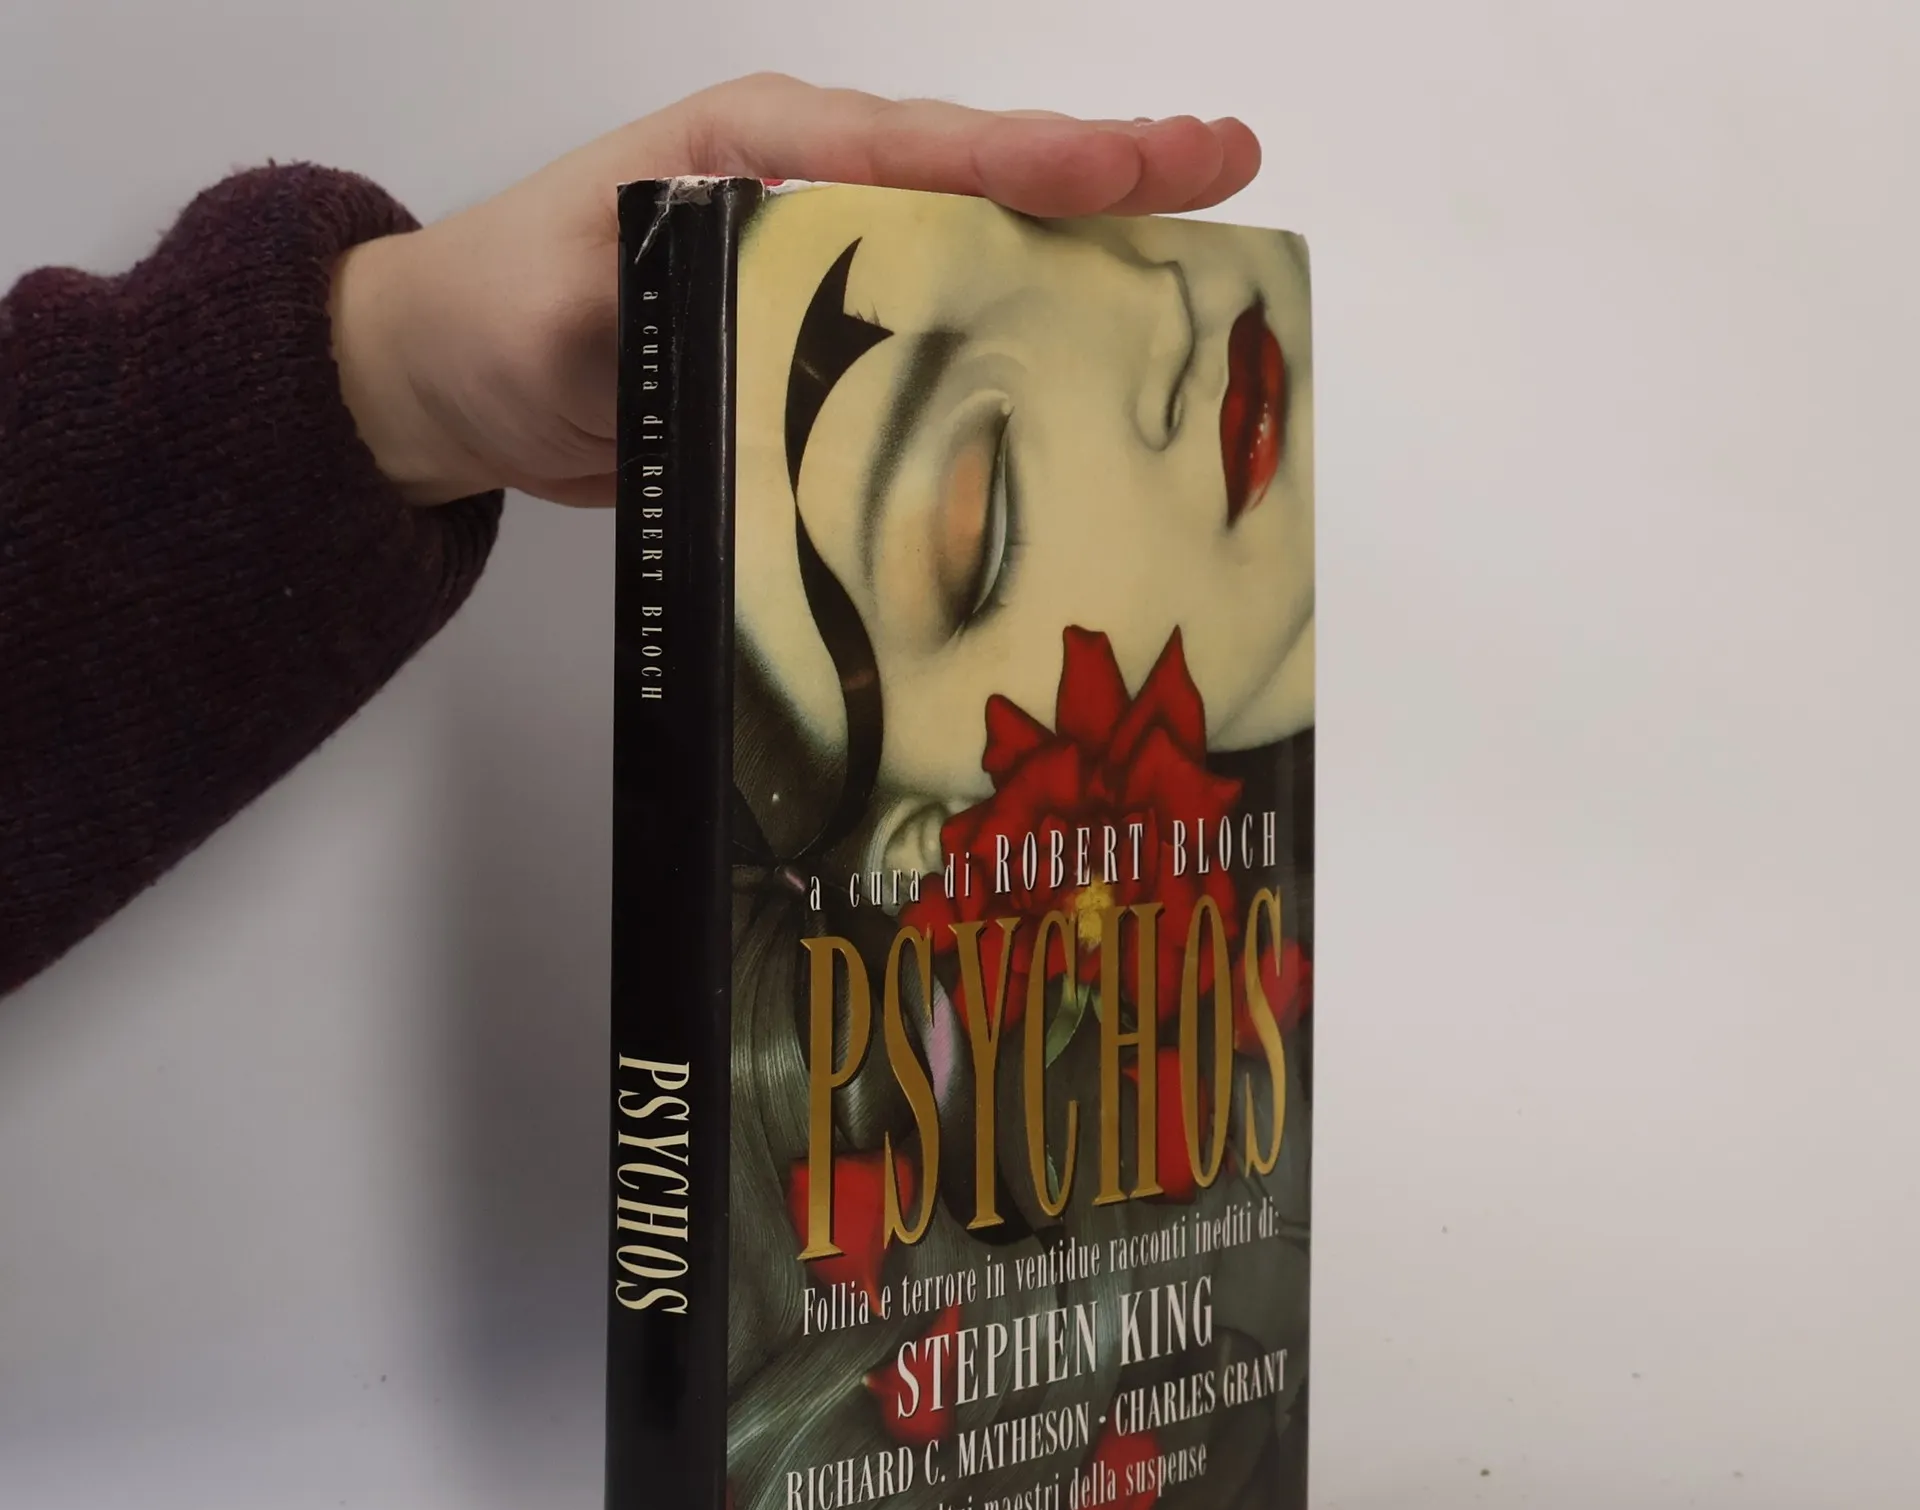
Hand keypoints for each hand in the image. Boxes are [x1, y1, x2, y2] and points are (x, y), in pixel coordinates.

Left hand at [328, 73, 1261, 507]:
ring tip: (1205, 253)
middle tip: (1231, 173)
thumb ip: (651, 309)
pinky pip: (939, 328)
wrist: (456, 380)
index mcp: (755, 153)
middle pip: (980, 177)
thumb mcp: (555, 310)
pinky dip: (1021, 332)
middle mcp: (807, 193)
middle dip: (1107, 175)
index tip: (1140, 166)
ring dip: (1088, 252)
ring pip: (977, 246)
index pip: (918, 147)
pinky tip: (1090, 360)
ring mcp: (822, 264)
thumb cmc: (495, 317)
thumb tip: (752, 326)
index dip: (1035, 157)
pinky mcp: (821, 336)